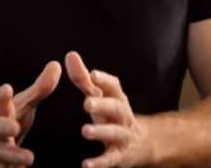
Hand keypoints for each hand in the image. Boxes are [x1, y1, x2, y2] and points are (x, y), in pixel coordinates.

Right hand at [0, 60, 61, 166]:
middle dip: (3, 127)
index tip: (6, 88)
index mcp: (1, 111)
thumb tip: (56, 65)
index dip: (1, 96)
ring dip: (14, 156)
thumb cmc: (11, 119)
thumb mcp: (24, 104)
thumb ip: (40, 88)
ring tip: (29, 158)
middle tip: (15, 127)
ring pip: (2, 154)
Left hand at [65, 51, 152, 167]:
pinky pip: (110, 160)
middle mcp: (122, 115)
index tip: (93, 74)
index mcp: (116, 98)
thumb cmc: (111, 114)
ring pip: (114, 133)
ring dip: (101, 132)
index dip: (105, 80)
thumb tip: (69, 55)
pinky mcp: (119, 156)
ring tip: (85, 131)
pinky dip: (99, 164)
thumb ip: (83, 78)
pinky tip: (86, 166)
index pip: (114, 86)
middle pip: (116, 108)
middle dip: (103, 105)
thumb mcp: (100, 96)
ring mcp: (123, 136)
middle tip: (87, 103)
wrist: (141, 144)